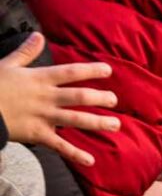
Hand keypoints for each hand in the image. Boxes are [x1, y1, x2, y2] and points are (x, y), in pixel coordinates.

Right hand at [0, 32, 120, 165]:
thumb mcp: (7, 66)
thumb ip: (26, 52)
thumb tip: (38, 35)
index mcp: (41, 79)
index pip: (71, 72)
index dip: (91, 70)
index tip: (108, 70)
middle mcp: (47, 98)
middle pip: (79, 96)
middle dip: (100, 98)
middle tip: (115, 100)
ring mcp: (43, 117)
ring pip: (75, 120)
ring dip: (97, 123)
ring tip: (116, 125)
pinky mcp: (37, 135)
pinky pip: (60, 146)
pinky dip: (75, 153)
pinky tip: (91, 160)